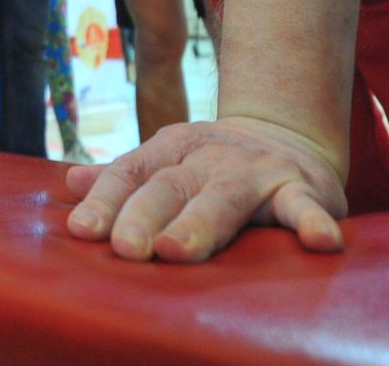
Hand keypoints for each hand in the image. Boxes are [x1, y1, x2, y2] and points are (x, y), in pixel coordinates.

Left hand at [64, 116, 348, 261]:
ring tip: (177, 250)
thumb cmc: (213, 168)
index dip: (106, 201)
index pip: (132, 173)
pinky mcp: (303, 189)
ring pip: (223, 198)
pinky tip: (318, 241)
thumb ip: (124, 178)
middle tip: (125, 248)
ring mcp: (256, 171)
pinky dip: (312, 222)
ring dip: (200, 224)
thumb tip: (70, 182)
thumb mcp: (168, 162)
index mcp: (172, 149)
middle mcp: (210, 156)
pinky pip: (305, 207)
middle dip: (144, 216)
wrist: (288, 138)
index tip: (82, 230)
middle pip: (170, 186)